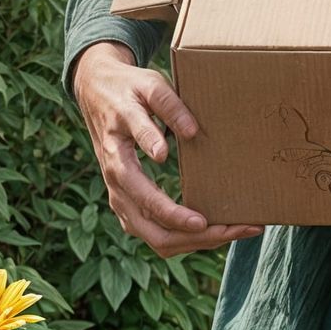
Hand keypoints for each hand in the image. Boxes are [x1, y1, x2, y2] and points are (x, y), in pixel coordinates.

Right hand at [72, 41, 263, 258]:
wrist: (96, 92)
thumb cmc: (128, 89)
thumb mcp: (148, 86)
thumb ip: (168, 106)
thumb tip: (192, 133)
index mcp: (118, 156)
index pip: (143, 193)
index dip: (171, 211)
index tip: (200, 220)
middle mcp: (116, 184)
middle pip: (151, 227)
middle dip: (192, 236)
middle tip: (231, 229)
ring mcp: (120, 197)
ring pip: (154, 238)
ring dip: (193, 242)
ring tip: (234, 231)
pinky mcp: (129, 202)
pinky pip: (155, 232)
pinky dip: (184, 238)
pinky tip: (214, 230)